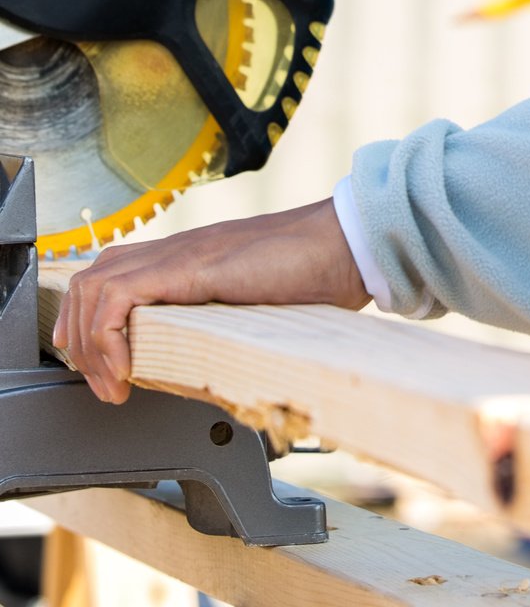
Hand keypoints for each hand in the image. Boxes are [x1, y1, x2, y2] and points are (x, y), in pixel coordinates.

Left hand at [52, 200, 368, 403]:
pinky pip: (119, 296)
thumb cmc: (319, 276)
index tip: (105, 373)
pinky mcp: (191, 265)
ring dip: (88, 344)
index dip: (89, 325)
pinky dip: (108, 338)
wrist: (348, 244)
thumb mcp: (257, 305)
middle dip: (79, 339)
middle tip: (103, 386)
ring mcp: (181, 253)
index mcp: (190, 258)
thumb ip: (226, 321)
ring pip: (94, 285)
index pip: (110, 276)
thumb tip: (212, 367)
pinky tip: (130, 371)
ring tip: (113, 385)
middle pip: (89, 279)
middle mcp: (177, 250)